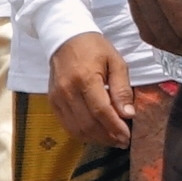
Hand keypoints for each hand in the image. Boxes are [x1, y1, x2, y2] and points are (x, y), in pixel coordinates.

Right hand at [50, 32, 136, 150]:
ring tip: (112, 140)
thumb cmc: (95, 48)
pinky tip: (96, 134)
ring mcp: (57, 98)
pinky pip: (67, 125)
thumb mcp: (116, 62)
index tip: (128, 137)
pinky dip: (82, 133)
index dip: (115, 127)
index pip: (101, 111)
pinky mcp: (52, 102)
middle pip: (88, 123)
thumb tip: (128, 114)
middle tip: (123, 142)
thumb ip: (122, 89)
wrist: (65, 38)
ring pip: (76, 128)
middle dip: (107, 136)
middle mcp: (68, 91)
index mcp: (85, 79)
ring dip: (96, 138)